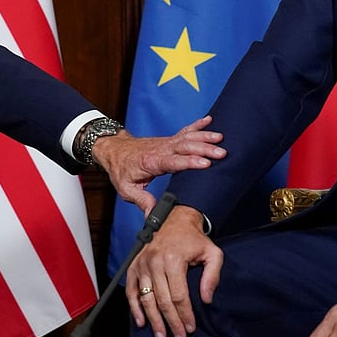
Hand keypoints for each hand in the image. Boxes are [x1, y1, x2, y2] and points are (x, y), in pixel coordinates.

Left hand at [92, 116, 224, 212]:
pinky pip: (185, 131)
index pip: (173, 161)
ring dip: (204, 137)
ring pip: (187, 137)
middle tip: (221, 153)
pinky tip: (210, 121)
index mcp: (150, 162)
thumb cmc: (121, 169)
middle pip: (184, 147)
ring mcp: (166, 143)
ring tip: (221, 138)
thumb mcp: (126, 189)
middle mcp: (160, 149)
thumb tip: (152, 215)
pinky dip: (197, 125)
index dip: (189, 162)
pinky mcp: (169, 140)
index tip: (205, 164)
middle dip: (204, 149)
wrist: (114, 150)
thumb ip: (142, 201)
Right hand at [126, 206, 222, 336]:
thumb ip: (212, 276)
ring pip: (146, 298)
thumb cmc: (193, 237)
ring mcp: (143, 263)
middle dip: (171, 322)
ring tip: (161, 334)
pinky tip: (141, 320)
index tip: (190, 326)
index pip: (179, 296)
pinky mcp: (135, 264)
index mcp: (174, 259)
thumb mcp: (212, 253)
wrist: (174, 218)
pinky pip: (131, 289)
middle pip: (163, 300)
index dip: (184, 314)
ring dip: (153, 319)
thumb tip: (206, 298)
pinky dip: (134, 307)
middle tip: (178, 336)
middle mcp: (155, 262)